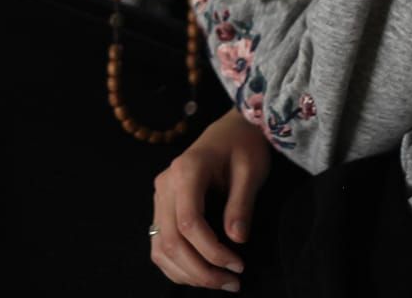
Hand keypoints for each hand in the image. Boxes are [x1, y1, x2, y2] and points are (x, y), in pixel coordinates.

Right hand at [150, 108, 271, 290]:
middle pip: (171, 241)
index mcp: (186, 170)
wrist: (232, 128)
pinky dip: (178, 265)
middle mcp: (165, 184)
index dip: (211, 251)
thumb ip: (241, 204)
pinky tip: (202, 273)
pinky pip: (161, 244)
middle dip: (200, 270)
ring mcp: (160, 196)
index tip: (238, 265)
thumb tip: (236, 241)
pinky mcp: (162, 206)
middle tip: (232, 283)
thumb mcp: (251, 170)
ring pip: (161, 248)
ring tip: (220, 282)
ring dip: (188, 273)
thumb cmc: (244, 145)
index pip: (189, 223)